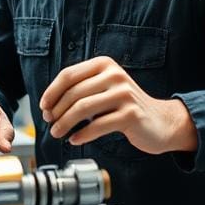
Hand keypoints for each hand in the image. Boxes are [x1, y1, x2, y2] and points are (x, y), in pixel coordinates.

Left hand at [39, 56, 197, 153]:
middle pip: (73, 93)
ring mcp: (124, 94)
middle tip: (50, 123)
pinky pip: (98, 125)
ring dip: (65, 123)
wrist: (160, 121)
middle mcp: (114, 75)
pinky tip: (75, 140)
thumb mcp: (104, 88)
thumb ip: (81, 90)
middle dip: (57, 110)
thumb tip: (49, 105)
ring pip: (82, 109)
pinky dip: (82, 135)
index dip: (52, 92)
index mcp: (104, 64)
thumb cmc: (126, 106)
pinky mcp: (130, 114)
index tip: (43, 106)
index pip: (68, 75)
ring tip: (57, 133)